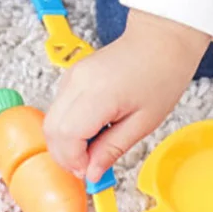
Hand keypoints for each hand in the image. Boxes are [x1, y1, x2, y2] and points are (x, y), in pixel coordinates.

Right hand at [44, 11, 211, 181]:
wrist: (161, 39)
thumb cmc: (161, 74)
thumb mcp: (144, 122)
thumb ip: (113, 149)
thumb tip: (92, 173)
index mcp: (98, 94)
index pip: (66, 136)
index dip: (73, 160)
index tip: (90, 171)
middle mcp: (77, 83)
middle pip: (51, 130)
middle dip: (65, 155)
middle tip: (88, 166)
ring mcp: (71, 77)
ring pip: (51, 121)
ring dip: (66, 142)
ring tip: (93, 148)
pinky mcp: (71, 77)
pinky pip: (58, 109)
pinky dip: (68, 128)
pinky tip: (91, 131)